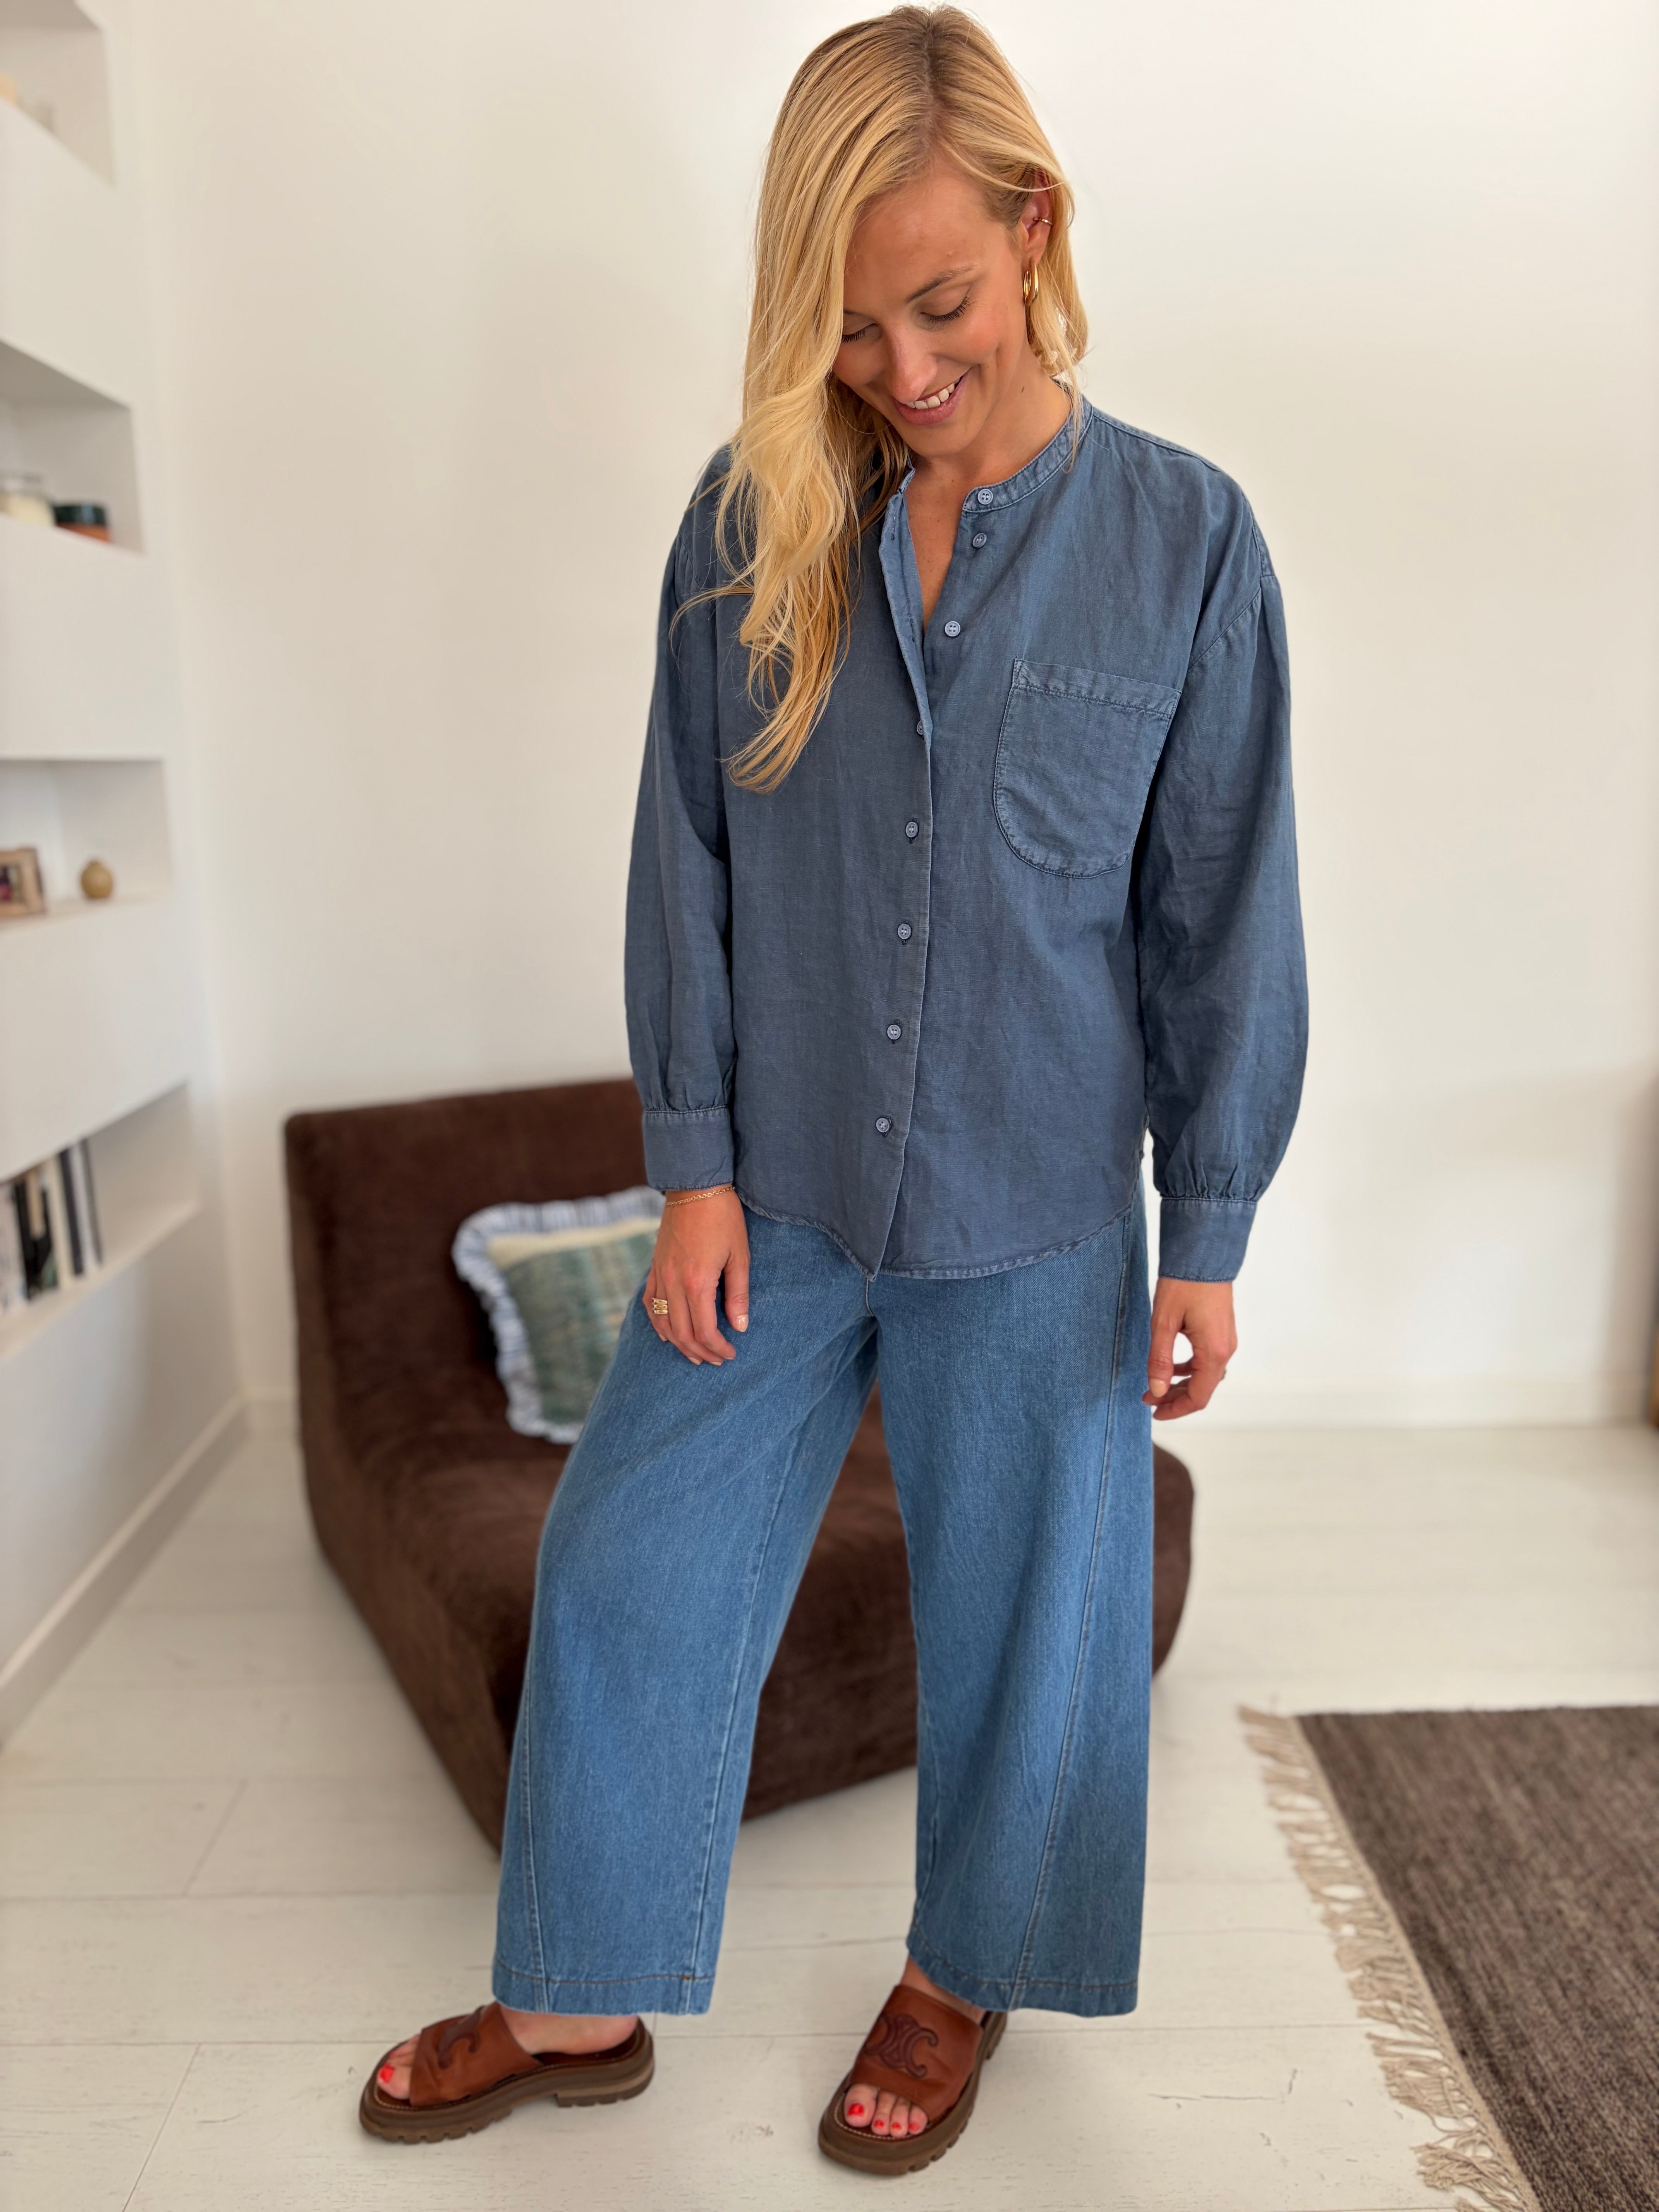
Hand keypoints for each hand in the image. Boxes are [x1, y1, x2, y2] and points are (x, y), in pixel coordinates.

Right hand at [642, 1190, 748, 1364]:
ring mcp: (660, 1275)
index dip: (718, 1348)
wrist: (695, 1186)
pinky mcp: (654, 1267)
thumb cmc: (723, 1218)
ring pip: (663, 1323)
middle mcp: (673, 1282)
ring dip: (679, 1344)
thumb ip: (738, 1294)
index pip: (704, 1331)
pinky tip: (668, 1334)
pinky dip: (658, 1324)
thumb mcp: (739, 1255)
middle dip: (700, 1352)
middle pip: (682, 1333)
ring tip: (696, 1354)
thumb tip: (740, 1327)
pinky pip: (649, 1304)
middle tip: (717, 1360)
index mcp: (697, 1282)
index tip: (731, 1353)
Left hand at [1144, 1277, 1236, 1420]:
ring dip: (1181, 1384)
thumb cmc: (1184, 1284)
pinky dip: (1188, 1369)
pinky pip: (1207, 1360)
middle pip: (1203, 1389)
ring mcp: (1226, 1340)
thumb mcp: (1163, 1323)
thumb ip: (1160, 1360)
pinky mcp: (1221, 1330)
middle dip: (1175, 1398)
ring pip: (1205, 1375)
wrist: (1203, 1252)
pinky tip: (1171, 1366)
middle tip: (1148, 1399)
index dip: (1176, 1410)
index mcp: (1214, 1352)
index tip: (1154, 1414)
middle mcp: (1225, 1350)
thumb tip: (1157, 1391)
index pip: (1198, 1397)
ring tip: (1156, 1385)